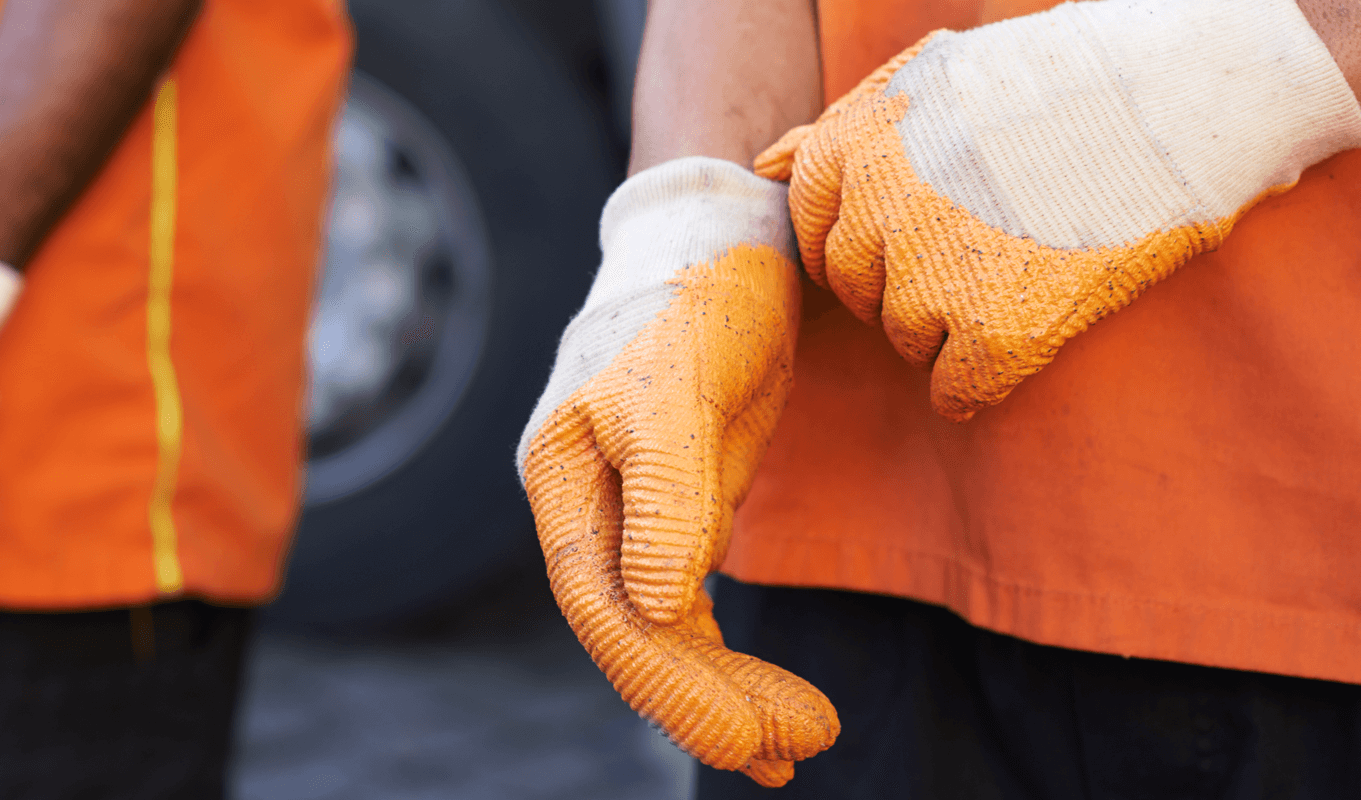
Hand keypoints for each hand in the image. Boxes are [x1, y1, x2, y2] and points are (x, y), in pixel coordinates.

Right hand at [519, 158, 834, 785]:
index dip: (666, 677)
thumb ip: (669, 494)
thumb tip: (660, 608)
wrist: (727, 234)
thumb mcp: (681, 382)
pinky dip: (728, 658)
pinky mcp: (680, 510)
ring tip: (798, 748)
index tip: (744, 734)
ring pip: (666, 629)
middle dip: (706, 698)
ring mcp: (631, 512)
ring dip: (725, 691)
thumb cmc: (695, 292)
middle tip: (792, 752)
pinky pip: (692, 607)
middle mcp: (587, 505)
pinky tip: (773, 707)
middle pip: (634, 630)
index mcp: (562, 475)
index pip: (602, 602)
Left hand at [755, 0, 1360, 419]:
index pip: (815, 230)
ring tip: (1023, 274)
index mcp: (849, 148)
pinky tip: (1028, 336)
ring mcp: (930, 277)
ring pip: (905, 340)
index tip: (920, 234)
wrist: (1183, 96)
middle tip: (982, 255)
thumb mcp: (932, 77)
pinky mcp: (994, 335)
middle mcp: (874, 213)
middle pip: (858, 290)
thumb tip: (762, 165)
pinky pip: (956, 392)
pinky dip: (983, 382)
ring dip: (949, 328)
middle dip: (905, 284)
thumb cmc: (1063, 80)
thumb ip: (839, 129)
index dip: (869, 240)